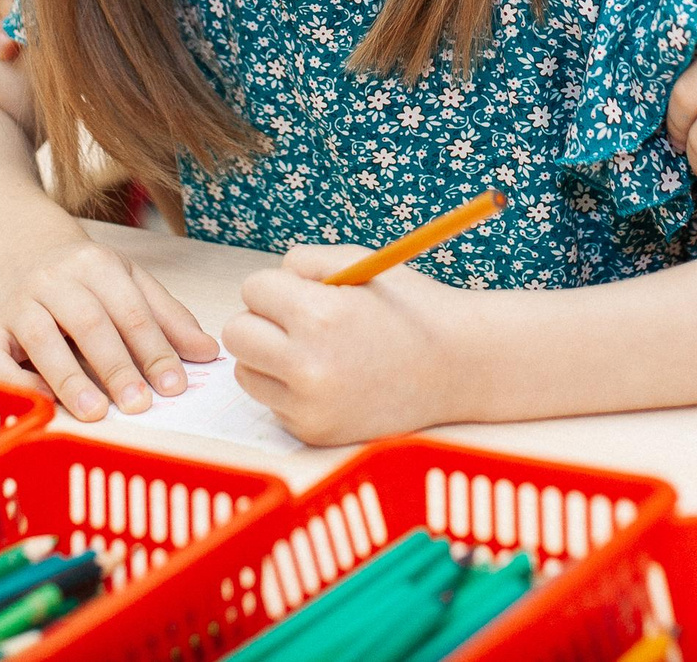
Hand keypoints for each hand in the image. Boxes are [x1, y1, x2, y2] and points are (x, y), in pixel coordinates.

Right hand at [0, 234, 218, 420]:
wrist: (24, 255)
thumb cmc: (87, 281)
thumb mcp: (132, 285)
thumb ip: (169, 318)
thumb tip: (208, 353)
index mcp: (96, 263)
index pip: (131, 311)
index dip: (154, 350)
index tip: (174, 386)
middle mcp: (53, 279)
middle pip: (89, 324)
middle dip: (116, 367)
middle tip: (140, 404)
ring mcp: (17, 304)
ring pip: (42, 340)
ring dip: (70, 379)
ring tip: (96, 413)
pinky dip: (18, 382)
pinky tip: (46, 403)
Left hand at [219, 247, 472, 445]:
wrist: (459, 367)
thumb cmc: (408, 307)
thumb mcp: (360, 263)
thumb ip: (305, 263)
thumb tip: (266, 284)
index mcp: (318, 316)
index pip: (253, 290)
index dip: (278, 287)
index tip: (306, 294)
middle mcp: (307, 366)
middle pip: (237, 333)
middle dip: (262, 321)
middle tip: (300, 322)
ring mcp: (309, 406)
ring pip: (246, 372)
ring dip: (269, 358)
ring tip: (316, 351)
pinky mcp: (313, 432)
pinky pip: (273, 403)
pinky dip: (291, 390)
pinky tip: (332, 381)